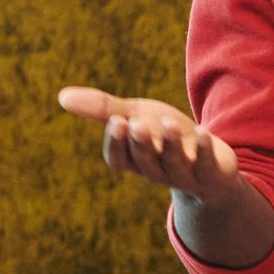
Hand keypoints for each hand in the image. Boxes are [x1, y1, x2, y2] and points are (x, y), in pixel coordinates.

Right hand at [56, 85, 240, 208]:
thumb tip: (61, 97)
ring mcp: (185, 176)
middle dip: (140, 143)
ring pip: (173, 163)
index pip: (118, 160)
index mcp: (135, 161)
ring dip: (169, 143)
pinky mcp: (212, 175)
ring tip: (166, 121)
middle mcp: (157, 171)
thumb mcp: (136, 116)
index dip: (116, 143)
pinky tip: (201, 130)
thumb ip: (103, 108)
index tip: (116, 120)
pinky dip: (203, 149)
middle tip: (134, 122)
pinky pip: (206, 165)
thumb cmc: (166, 137)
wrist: (211, 163)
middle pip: (145, 161)